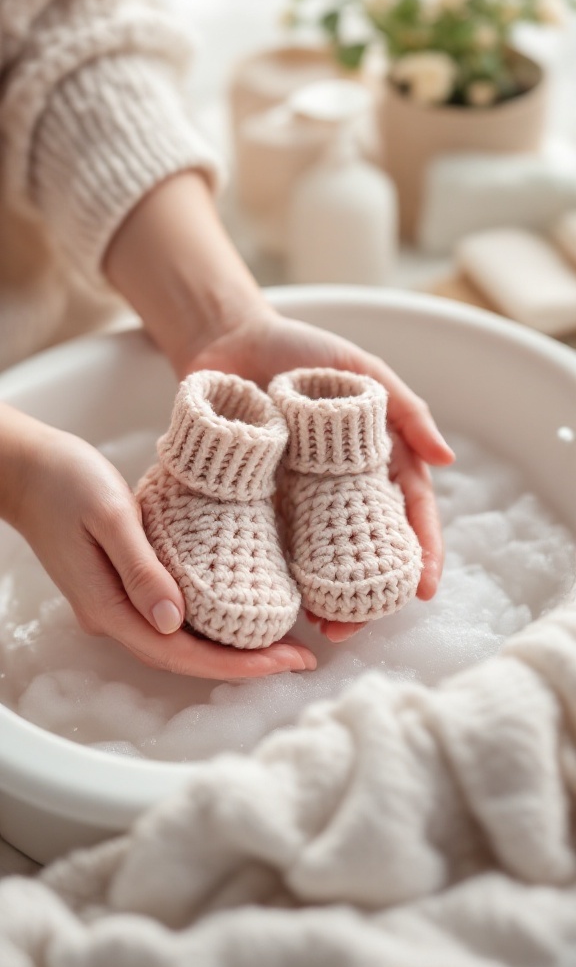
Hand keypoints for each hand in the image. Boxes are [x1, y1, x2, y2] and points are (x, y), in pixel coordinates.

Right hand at [11, 419, 315, 678]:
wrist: (27, 469)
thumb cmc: (66, 481)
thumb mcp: (108, 515)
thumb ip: (139, 568)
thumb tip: (173, 621)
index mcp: (110, 607)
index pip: (182, 653)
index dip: (238, 665)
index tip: (289, 661)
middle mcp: (113, 617)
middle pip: (186, 656)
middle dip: (245, 663)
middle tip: (302, 658)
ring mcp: (116, 605)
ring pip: (180, 641)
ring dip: (230, 648)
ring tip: (282, 643)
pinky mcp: (122, 587)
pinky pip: (171, 619)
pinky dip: (209, 624)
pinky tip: (238, 616)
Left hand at [186, 307, 454, 638]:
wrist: (227, 338)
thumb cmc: (302, 349)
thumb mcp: (361, 370)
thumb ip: (405, 408)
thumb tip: (448, 458)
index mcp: (370, 462)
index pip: (406, 515)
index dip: (419, 553)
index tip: (422, 589)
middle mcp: (335, 489)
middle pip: (362, 552)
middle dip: (365, 597)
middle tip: (352, 627)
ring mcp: (294, 498)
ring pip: (317, 560)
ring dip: (321, 598)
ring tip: (317, 627)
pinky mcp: (252, 499)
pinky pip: (267, 542)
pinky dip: (273, 575)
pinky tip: (272, 600)